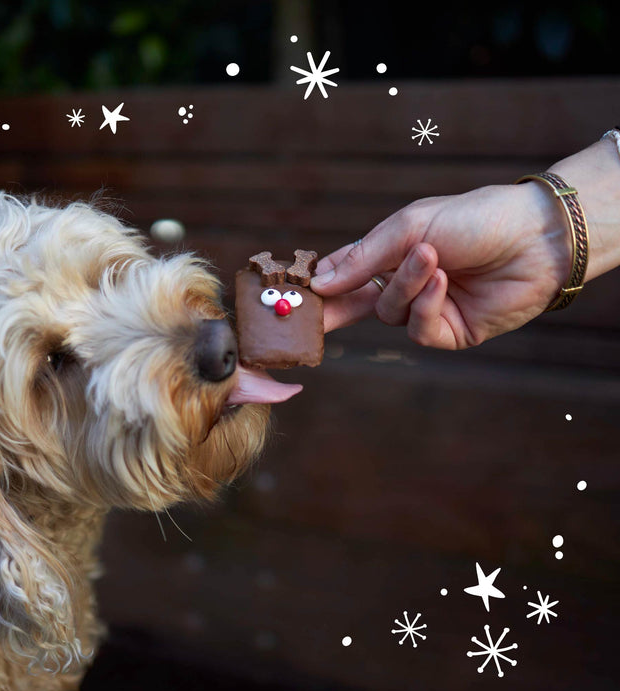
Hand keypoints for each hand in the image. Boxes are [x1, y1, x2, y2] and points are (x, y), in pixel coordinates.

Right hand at [311, 182, 571, 348]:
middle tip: (309, 318)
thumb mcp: (409, 228)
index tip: (298, 290)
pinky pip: (419, 329)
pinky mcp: (449, 331)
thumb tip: (318, 285)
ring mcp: (426, 309)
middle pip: (355, 305)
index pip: (345, 272)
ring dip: (406, 285)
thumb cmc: (472, 218)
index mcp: (391, 253)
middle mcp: (404, 283)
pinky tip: (444, 281)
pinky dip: (427, 305)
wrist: (533, 237)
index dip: (322, 283)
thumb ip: (362, 258)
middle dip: (333, 310)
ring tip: (432, 258)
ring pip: (390, 313)